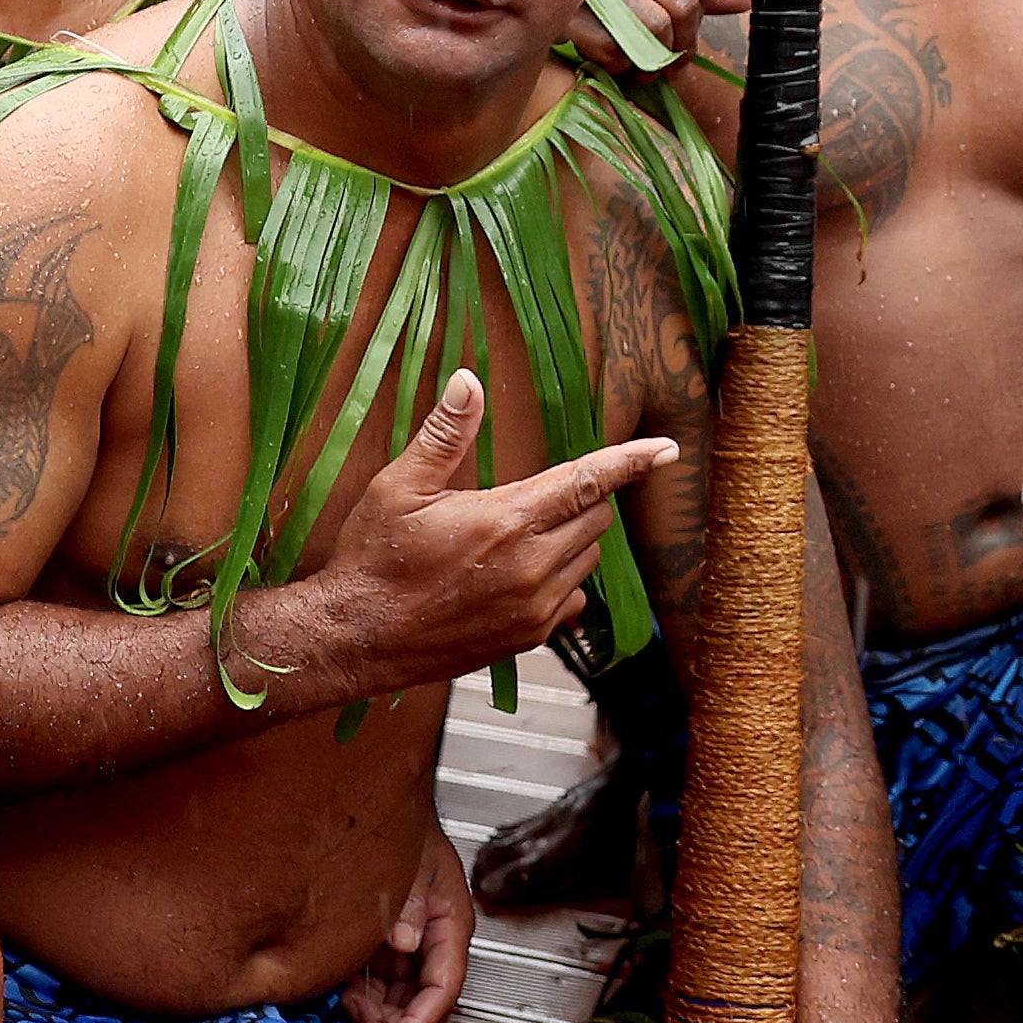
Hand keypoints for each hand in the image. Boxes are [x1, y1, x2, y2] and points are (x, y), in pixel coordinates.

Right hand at [273, 370, 679, 702]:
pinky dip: (560, 581)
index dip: (632, 460)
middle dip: (579, 498)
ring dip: (568, 539)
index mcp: (506, 522)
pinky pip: (573, 600)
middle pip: (594, 518)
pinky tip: (518, 575)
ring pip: (586, 559)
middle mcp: (531, 568)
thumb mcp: (399, 486)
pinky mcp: (527, 638)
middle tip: (529, 496)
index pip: (588, 481)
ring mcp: (533, 609)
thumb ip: (445, 434)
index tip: (667, 448)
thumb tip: (469, 381)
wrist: (355, 640)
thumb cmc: (372, 561)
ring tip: (512, 537)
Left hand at [335, 822, 475, 1022]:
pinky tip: (343, 1001)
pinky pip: (374, 989)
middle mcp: (429, 946)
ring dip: (375, 1020)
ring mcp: (404, 952)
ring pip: (396, 1002)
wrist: (384, 818)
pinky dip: (360, 1003)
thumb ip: (410, 904)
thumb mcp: (418, 866)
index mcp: (449, 928)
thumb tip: (405, 941)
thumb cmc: (410, 838)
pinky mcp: (379, 953)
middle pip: (419, 1003)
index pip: (443, 988)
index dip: (419, 1022)